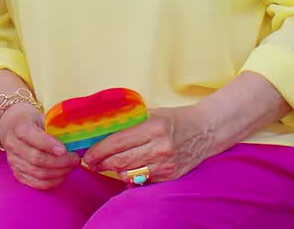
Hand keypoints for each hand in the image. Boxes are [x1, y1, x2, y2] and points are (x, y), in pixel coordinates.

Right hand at [0, 102, 78, 189]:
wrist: (15, 129)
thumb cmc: (34, 123)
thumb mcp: (43, 118)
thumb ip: (56, 126)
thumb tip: (75, 137)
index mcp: (19, 126)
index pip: (32, 136)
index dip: (48, 144)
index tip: (64, 150)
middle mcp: (12, 144)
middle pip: (37, 158)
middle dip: (60, 162)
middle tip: (75, 159)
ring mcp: (13, 161)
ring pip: (38, 173)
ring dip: (59, 172)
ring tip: (71, 167)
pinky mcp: (17, 173)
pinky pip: (36, 183)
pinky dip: (52, 182)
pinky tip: (62, 175)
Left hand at [83, 105, 215, 182]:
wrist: (206, 130)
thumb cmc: (174, 119)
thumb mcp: (150, 113)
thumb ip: (128, 122)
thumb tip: (100, 130)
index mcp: (153, 127)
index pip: (117, 142)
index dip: (98, 151)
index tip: (87, 154)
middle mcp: (160, 148)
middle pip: (120, 161)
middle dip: (101, 163)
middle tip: (91, 162)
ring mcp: (167, 164)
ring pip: (129, 173)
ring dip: (113, 171)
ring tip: (105, 165)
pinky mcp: (171, 176)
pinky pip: (142, 180)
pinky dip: (130, 176)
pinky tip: (125, 169)